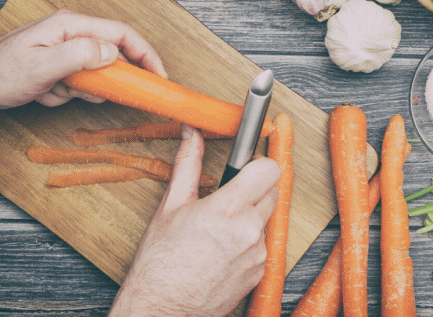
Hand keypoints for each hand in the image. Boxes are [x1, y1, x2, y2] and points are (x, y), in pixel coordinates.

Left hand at [0, 9, 164, 110]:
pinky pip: (75, 82)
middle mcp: (69, 32)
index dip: (146, 54)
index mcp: (70, 25)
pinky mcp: (55, 64)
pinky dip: (64, 93)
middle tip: (101, 95)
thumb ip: (80, 56)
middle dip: (106, 79)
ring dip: (79, 90)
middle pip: (110, 54)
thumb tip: (113, 53)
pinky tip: (42, 94)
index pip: (122, 34)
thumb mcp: (41, 67)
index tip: (159, 77)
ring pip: (93, 72)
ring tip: (52, 92)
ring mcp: (62, 48)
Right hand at [110, 126, 279, 316]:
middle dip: (254, 189)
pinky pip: (263, 246)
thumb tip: (191, 133)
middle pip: (272, 192)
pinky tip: (223, 251)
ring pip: (266, 219)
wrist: (160, 309)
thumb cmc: (160, 263)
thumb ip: (188, 164)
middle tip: (228, 198)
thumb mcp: (170, 206)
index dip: (258, 164)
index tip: (247, 166)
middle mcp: (249, 231)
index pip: (269, 169)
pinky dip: (248, 243)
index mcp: (227, 209)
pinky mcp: (260, 273)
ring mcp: (257, 254)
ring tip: (219, 230)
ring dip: (250, 218)